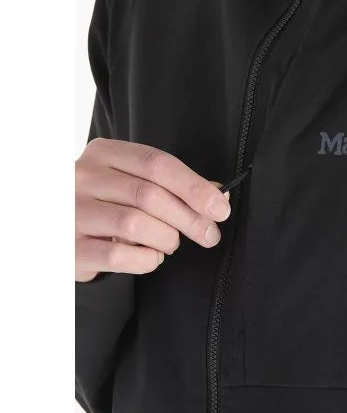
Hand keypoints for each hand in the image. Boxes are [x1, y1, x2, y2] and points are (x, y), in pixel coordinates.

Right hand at [75, 138, 230, 281]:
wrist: (60, 228)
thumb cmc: (106, 202)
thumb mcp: (133, 181)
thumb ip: (173, 184)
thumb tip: (219, 197)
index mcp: (104, 153)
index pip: (157, 164)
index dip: (194, 186)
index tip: (220, 207)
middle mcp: (82, 177)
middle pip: (150, 195)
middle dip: (190, 218)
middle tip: (209, 234)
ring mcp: (72, 212)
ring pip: (136, 224)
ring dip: (167, 238)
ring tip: (170, 242)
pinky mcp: (69, 247)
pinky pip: (120, 255)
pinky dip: (147, 259)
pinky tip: (150, 256)